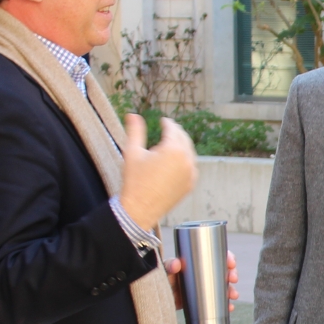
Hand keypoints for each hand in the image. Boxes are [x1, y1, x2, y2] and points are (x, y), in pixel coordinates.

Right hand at [120, 114, 196, 231]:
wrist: (140, 208)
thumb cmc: (134, 180)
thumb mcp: (132, 152)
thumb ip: (135, 131)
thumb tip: (132, 114)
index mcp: (173, 149)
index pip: (173, 129)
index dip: (167, 123)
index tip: (164, 120)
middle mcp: (186, 159)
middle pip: (184, 139)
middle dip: (176, 132)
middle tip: (170, 128)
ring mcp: (191, 173)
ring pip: (189, 152)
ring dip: (182, 145)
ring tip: (172, 143)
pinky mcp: (191, 184)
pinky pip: (191, 167)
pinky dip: (185, 160)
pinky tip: (177, 160)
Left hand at [166, 251, 238, 310]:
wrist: (156, 299)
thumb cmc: (160, 280)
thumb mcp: (165, 271)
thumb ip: (169, 266)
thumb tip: (177, 264)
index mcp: (197, 261)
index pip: (216, 255)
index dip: (227, 257)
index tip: (231, 263)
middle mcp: (203, 273)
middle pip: (223, 270)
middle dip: (232, 274)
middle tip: (233, 279)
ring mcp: (204, 287)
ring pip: (223, 286)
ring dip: (232, 290)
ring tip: (233, 296)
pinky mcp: (203, 300)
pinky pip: (218, 301)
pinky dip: (226, 304)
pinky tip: (230, 307)